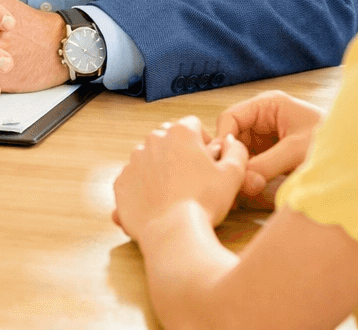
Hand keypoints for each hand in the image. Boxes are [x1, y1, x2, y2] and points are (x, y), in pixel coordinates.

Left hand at [112, 116, 247, 243]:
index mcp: (180, 132)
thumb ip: (236, 150)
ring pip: (149, 156)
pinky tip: (156, 202)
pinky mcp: (121, 182)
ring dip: (159, 167)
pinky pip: (133, 177)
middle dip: (178, 152)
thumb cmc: (204, 202)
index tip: (206, 160)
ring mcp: (134, 161)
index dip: (202, 141)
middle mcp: (153, 140)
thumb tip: (229, 140)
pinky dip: (142, 185)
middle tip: (190, 177)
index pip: (192, 124)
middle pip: (168, 138)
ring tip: (172, 191)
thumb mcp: (233, 174)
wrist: (173, 233)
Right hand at [214, 90, 323, 197]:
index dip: (224, 140)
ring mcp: (265, 135)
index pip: (230, 118)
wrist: (354, 153)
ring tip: (242, 191)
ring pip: (239, 152)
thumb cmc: (328, 141)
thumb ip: (267, 165)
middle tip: (234, 185)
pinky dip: (248, 176)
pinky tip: (249, 190)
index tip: (228, 166)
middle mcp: (263, 117)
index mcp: (268, 104)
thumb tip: (242, 183)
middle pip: (232, 137)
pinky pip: (250, 163)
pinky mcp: (270, 152)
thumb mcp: (295, 151)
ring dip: (240, 170)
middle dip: (232, 159)